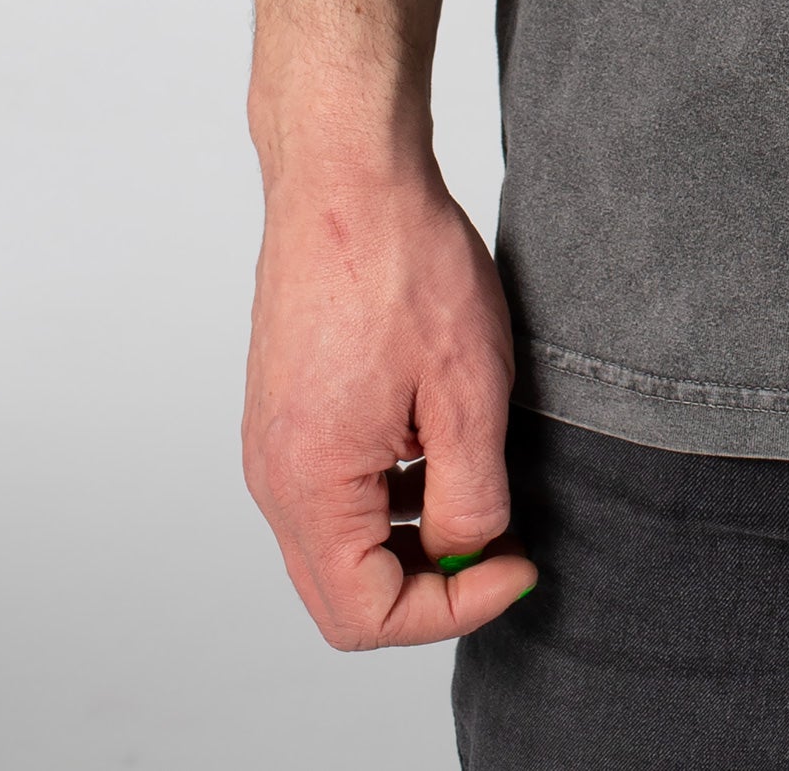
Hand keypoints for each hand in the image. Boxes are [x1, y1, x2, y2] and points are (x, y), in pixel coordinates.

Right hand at [243, 158, 537, 649]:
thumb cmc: (401, 261)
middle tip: (501, 543)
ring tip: (475, 476)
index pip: (367, 617)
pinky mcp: (285, 411)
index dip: (453, 610)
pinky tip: (436, 437)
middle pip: (343, 596)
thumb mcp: (468, 387)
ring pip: (338, 546)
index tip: (516, 563)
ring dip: (410, 539)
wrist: (346, 173)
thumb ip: (470, 495)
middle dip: (429, 588)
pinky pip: (331, 493)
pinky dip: (388, 495)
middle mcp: (274, 477)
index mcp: (308, 486)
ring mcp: (272, 444)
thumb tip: (470, 552)